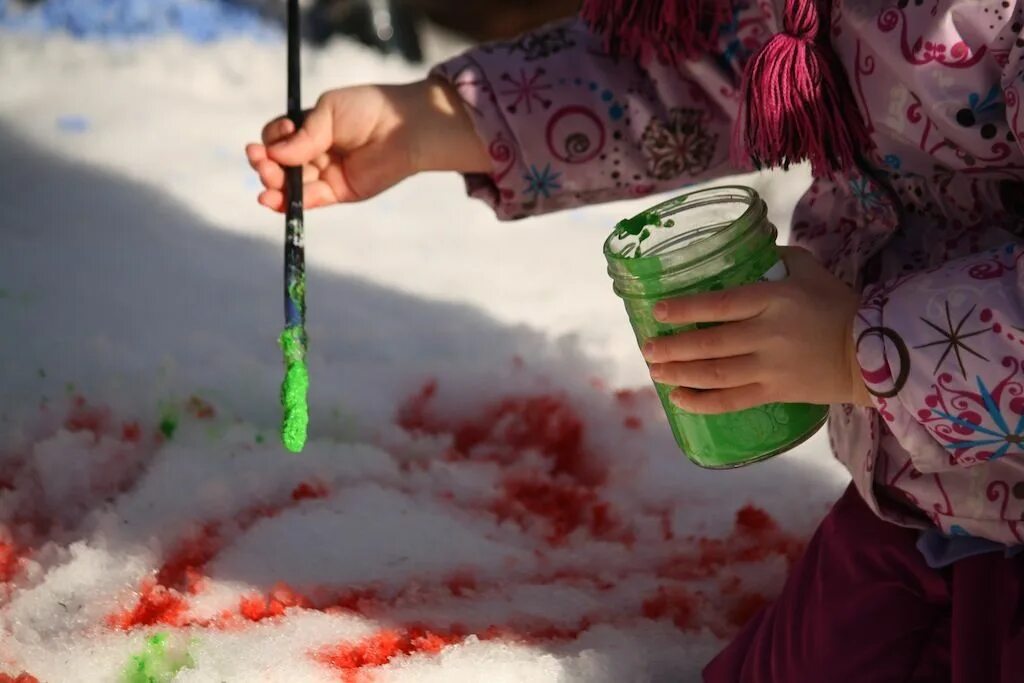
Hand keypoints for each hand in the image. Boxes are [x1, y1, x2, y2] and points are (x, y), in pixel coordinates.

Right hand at [245, 78, 488, 211]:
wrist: (404, 126)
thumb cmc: (370, 110)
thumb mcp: (329, 112)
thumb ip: (304, 134)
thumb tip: (275, 154)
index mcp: (310, 129)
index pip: (279, 137)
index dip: (273, 137)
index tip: (283, 130)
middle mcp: (315, 153)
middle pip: (279, 164)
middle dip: (266, 164)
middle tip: (261, 161)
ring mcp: (326, 175)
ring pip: (290, 185)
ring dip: (273, 184)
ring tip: (267, 179)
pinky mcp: (338, 192)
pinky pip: (309, 200)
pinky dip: (289, 202)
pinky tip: (271, 199)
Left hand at [643, 247, 872, 413]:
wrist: (875, 353)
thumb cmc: (838, 306)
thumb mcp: (810, 270)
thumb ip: (778, 258)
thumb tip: (751, 249)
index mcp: (773, 299)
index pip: (720, 303)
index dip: (685, 309)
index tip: (657, 311)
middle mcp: (767, 334)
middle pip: (710, 342)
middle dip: (673, 347)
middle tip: (647, 348)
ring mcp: (770, 366)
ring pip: (716, 373)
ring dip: (681, 374)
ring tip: (656, 372)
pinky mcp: (776, 392)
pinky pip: (733, 401)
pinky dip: (703, 403)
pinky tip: (680, 400)